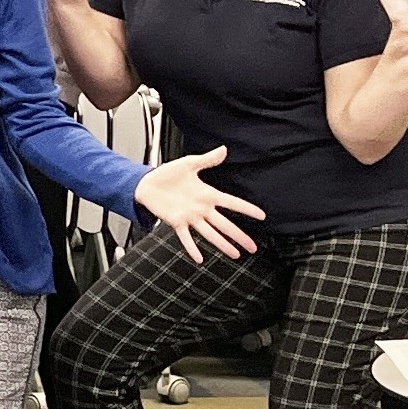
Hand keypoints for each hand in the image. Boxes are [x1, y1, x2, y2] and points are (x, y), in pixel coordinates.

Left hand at [131, 147, 267, 262]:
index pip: (232, 203)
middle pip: (225, 224)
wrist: (146, 183)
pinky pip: (186, 237)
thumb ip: (207, 159)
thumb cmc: (167, 174)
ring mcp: (190, 217)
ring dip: (223, 244)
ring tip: (236, 255)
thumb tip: (223, 149)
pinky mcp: (176, 222)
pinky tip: (200, 258)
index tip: (261, 216)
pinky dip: (192, 248)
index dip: (246, 209)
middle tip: (253, 247)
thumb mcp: (188, 164)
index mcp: (207, 194)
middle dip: (239, 236)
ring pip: (210, 233)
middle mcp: (202, 208)